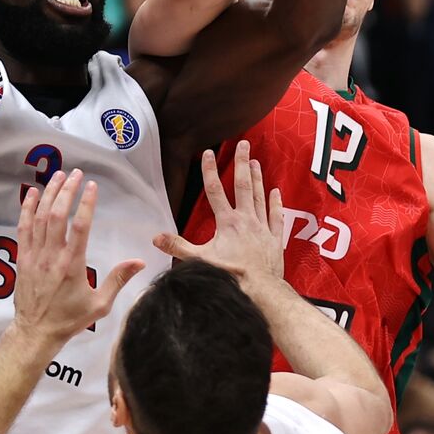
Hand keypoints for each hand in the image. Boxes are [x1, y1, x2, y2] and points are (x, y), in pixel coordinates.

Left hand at [13, 170, 145, 344]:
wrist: (36, 332)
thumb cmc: (70, 319)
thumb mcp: (100, 304)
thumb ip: (118, 280)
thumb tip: (139, 262)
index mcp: (72, 265)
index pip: (80, 226)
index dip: (86, 203)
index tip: (92, 185)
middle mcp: (51, 256)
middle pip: (57, 215)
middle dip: (67, 190)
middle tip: (76, 173)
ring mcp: (34, 256)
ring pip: (40, 218)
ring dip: (49, 194)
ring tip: (58, 176)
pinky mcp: (22, 259)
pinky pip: (23, 228)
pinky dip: (27, 209)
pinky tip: (31, 194)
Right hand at [153, 141, 284, 286]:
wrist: (260, 289)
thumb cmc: (229, 276)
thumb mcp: (199, 261)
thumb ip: (178, 247)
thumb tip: (156, 237)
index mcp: (227, 223)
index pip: (215, 191)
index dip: (210, 171)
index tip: (208, 153)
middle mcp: (246, 219)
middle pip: (242, 185)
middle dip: (241, 163)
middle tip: (243, 144)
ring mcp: (262, 227)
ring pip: (259, 196)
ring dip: (257, 178)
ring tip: (256, 161)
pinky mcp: (274, 238)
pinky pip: (276, 215)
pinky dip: (276, 203)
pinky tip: (276, 192)